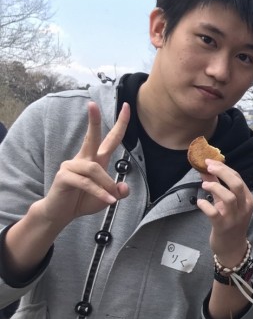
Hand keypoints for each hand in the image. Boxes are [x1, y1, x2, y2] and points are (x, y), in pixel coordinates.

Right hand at [38, 101, 129, 229]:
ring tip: (111, 198)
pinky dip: (100, 192)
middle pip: (92, 137)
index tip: (126, 107)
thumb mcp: (107, 197)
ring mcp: (71, 166)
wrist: (60, 214)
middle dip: (94, 121)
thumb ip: (119, 192)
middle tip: (93, 104)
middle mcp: (83, 159)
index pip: (110, 139)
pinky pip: (86, 182)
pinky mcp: (64, 177)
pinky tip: (108, 201)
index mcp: (95, 159)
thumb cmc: (83, 201)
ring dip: (107, 184)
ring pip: (95, 169)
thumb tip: (123, 186)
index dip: (120, 124)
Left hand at [198, 161, 252, 266]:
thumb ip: (218, 186)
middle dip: (222, 172)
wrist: (232, 247)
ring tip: (204, 185)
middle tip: (208, 166)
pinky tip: (200, 202)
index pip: (238, 178)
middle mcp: (243, 207)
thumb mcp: (226, 204)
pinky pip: (213, 213)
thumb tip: (206, 170)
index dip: (224, 168)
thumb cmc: (230, 223)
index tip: (210, 162)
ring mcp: (234, 217)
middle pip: (236, 184)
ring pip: (228, 197)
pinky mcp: (223, 226)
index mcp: (247, 199)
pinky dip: (205, 205)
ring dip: (215, 187)